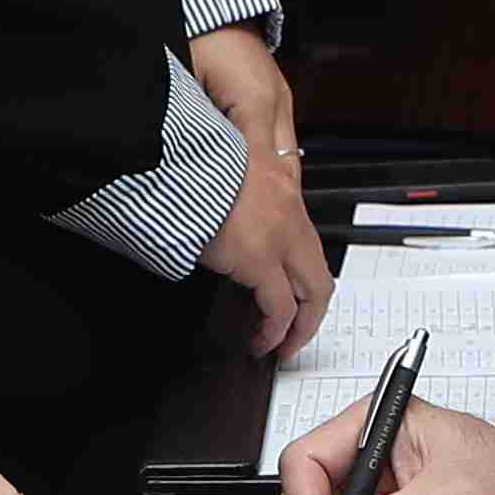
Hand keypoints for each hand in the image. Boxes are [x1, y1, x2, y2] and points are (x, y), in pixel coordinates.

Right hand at [183, 27, 328, 353]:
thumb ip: (229, 192)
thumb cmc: (190, 156)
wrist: (175, 152)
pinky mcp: (259, 254)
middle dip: (314, 308)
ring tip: (281, 342)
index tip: (289, 290)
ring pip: (311, 290)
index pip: (303, 237)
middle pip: (319, 271)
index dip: (299, 270)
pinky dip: (275, 328)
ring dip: (300, 322)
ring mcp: (278, 233)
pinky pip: (279, 306)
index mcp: (280, 187)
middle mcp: (288, 211)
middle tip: (300, 331)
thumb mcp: (217, 167)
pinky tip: (261, 338)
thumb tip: (222, 218)